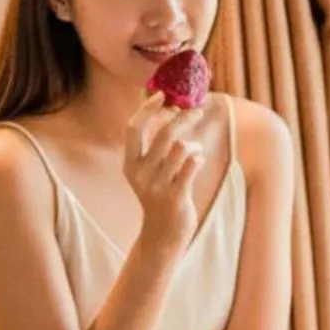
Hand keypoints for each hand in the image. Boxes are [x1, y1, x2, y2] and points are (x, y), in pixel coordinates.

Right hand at [124, 92, 211, 251]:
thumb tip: (172, 110)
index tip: (162, 95)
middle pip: (163, 133)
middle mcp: (140, 174)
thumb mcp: (150, 171)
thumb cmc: (161, 196)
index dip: (147, 109)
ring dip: (194, 144)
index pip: (134, 128)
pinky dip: (199, 158)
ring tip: (195, 152)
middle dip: (183, 117)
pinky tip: (197, 162)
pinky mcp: (175, 197)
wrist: (163, 235)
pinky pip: (193, 164)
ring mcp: (157, 186)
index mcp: (130, 164)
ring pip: (181, 148)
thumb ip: (157, 145)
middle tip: (197, 110)